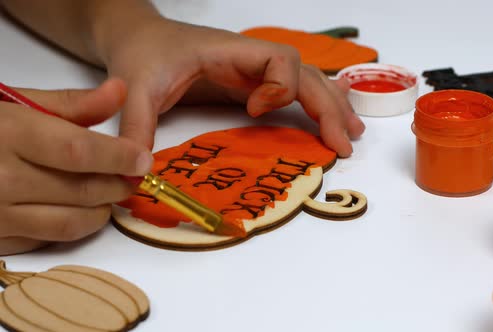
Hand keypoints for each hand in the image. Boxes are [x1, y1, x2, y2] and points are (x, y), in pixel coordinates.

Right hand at [0, 79, 152, 254]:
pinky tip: (78, 209)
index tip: (143, 159)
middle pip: (82, 189)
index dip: (119, 157)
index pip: (79, 151)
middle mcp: (2, 178)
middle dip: (118, 184)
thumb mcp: (15, 103)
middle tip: (133, 176)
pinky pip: (47, 239)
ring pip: (71, 222)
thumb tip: (120, 92)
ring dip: (102, 210)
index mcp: (9, 134)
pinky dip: (73, 226)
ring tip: (110, 193)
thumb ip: (71, 104)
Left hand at [104, 17, 364, 156]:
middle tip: (343, 143)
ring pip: (308, 81)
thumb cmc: (142, 55)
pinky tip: (332, 124)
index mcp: (230, 52)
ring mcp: (256, 72)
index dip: (279, 86)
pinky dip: (319, 106)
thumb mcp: (135, 89)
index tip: (255, 110)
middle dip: (328, 107)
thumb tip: (138, 172)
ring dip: (332, 106)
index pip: (279, 58)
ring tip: (353, 134)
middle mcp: (251, 60)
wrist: (141, 40)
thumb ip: (136, 125)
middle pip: (306, 74)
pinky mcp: (254, 85)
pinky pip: (296, 91)